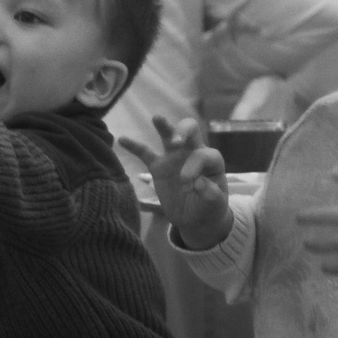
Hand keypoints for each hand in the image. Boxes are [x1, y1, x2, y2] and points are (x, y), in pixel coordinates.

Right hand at [119, 115, 231, 249]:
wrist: (194, 218)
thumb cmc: (209, 207)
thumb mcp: (215, 204)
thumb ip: (211, 193)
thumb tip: (199, 182)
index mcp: (211, 160)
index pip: (204, 155)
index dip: (196, 166)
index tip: (190, 184)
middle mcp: (193, 152)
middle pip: (191, 131)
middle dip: (184, 132)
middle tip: (176, 142)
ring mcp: (174, 157)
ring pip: (169, 135)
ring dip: (164, 127)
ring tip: (157, 119)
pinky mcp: (159, 167)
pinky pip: (145, 154)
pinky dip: (134, 146)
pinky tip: (122, 139)